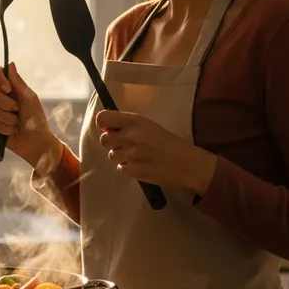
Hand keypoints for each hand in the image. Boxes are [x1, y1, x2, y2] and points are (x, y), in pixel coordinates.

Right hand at [0, 63, 62, 169]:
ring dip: (8, 119)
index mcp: (10, 89)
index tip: (8, 88)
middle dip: (6, 103)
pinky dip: (5, 128)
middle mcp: (0, 99)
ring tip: (17, 124)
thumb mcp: (29, 98)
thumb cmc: (36, 119)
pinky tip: (12, 131)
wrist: (37, 142)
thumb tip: (10, 64)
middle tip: (17, 110)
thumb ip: (18, 82)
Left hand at [96, 110, 217, 193]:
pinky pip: (121, 168)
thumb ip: (126, 125)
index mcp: (133, 121)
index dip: (102, 124)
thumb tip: (106, 129)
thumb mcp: (147, 125)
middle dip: (112, 143)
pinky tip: (142, 165)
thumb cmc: (166, 142)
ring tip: (138, 156)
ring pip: (112, 155)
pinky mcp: (133, 170)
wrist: (186, 162)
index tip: (109, 129)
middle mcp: (130, 136)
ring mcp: (130, 154)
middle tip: (125, 145)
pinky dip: (129, 168)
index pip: (102, 118)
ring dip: (122, 157)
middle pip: (103, 140)